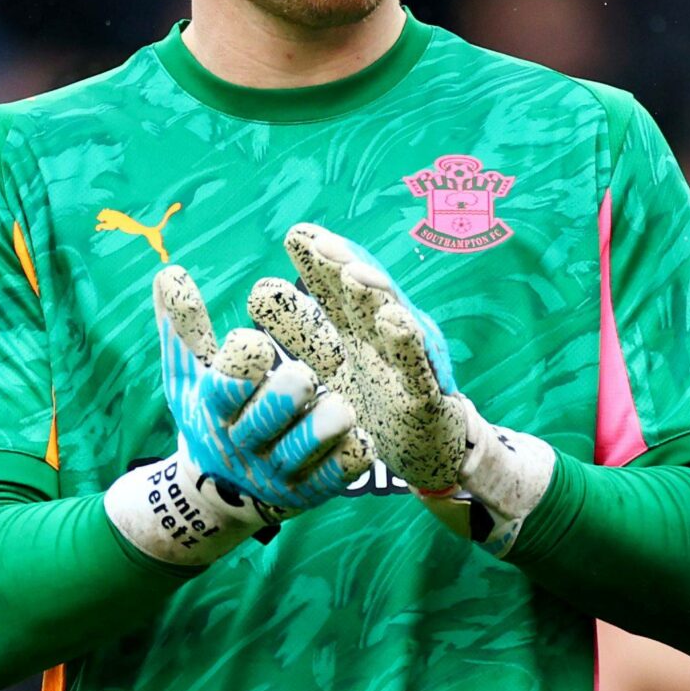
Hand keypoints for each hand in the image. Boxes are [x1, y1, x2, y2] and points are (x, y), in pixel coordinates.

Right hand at [153, 263, 368, 513]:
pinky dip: (347, 460)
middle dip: (282, 398)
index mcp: (215, 411)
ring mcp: (280, 471)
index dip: (238, 369)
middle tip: (303, 376)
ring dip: (320, 430)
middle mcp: (245, 443)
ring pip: (301, 452)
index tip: (255, 342)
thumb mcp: (190, 376)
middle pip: (262, 422)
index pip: (221, 390)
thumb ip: (184, 329)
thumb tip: (168, 271)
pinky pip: (334, 477)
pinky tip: (363, 441)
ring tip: (341, 408)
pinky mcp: (313, 490)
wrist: (223, 492)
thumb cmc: (214, 414)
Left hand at [250, 225, 552, 555]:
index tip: (297, 236)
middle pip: (362, 294)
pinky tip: (392, 320)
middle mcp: (381, 338)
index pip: (335, 290)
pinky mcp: (424, 395)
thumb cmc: (377, 407)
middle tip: (316, 243)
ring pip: (392, 319)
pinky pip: (416, 365)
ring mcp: (406, 363)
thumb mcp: (334, 368)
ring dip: (374, 293)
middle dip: (342, 266)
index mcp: (355, 332)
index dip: (319, 263)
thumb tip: (260, 290)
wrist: (429, 454)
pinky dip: (406, 342)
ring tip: (351, 272)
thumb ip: (304, 332)